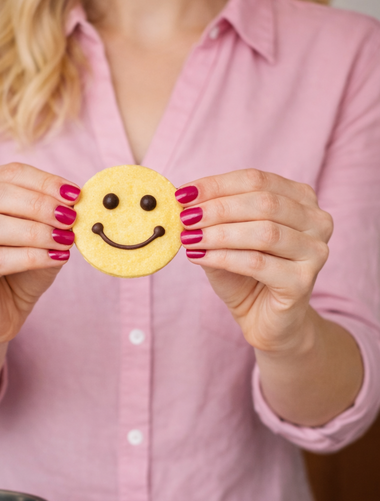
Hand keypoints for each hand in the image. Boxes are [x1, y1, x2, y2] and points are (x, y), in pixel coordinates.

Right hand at [0, 162, 79, 347]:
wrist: (0, 314)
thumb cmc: (20, 270)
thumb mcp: (42, 237)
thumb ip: (53, 218)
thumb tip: (75, 202)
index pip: (8, 174)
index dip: (43, 181)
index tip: (74, 194)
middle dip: (38, 203)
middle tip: (70, 216)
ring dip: (34, 230)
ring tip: (65, 239)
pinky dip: (31, 257)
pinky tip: (56, 258)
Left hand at [177, 169, 333, 353]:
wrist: (267, 321)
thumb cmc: (247, 276)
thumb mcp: (225, 240)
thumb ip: (211, 219)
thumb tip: (183, 201)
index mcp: (301, 199)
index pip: (257, 180)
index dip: (217, 185)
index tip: (183, 194)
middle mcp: (316, 221)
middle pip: (264, 202)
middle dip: (217, 208)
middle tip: (185, 217)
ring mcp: (315, 251)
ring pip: (264, 232)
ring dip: (220, 233)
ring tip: (189, 238)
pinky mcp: (304, 281)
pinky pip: (258, 263)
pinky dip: (224, 257)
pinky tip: (199, 257)